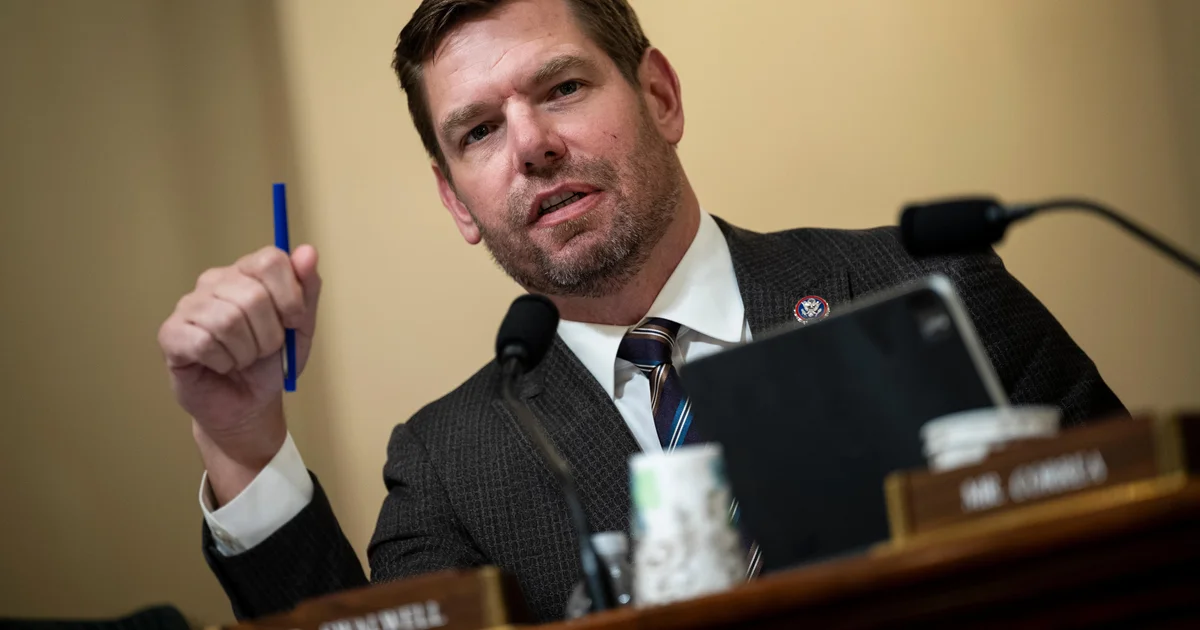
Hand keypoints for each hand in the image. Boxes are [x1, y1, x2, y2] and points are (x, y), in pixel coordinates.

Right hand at [158, 245, 320, 497]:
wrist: (248, 405)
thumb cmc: (272, 363)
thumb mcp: (302, 327)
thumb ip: (308, 288)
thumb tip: (308, 251)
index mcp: (247, 273)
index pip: (270, 260)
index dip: (290, 297)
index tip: (293, 322)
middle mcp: (215, 281)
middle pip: (253, 295)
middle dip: (269, 334)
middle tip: (264, 349)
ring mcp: (189, 305)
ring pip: (228, 320)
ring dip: (246, 352)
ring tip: (243, 359)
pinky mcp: (171, 334)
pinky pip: (204, 342)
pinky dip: (223, 362)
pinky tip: (221, 365)